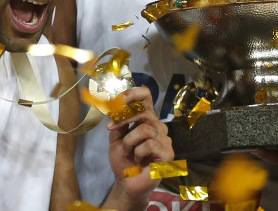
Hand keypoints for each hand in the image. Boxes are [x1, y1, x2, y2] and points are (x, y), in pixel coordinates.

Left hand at [105, 86, 172, 207]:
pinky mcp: (168, 153)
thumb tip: (116, 105)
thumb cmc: (124, 160)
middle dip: (124, 118)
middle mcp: (158, 126)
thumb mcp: (116, 138)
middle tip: (110, 127)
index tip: (117, 101)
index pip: (145, 96)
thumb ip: (118, 121)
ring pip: (144, 129)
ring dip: (129, 142)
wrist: (127, 183)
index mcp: (147, 119)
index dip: (132, 93)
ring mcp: (165, 139)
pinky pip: (149, 144)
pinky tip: (137, 160)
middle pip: (144, 111)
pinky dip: (137, 152)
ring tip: (128, 153)